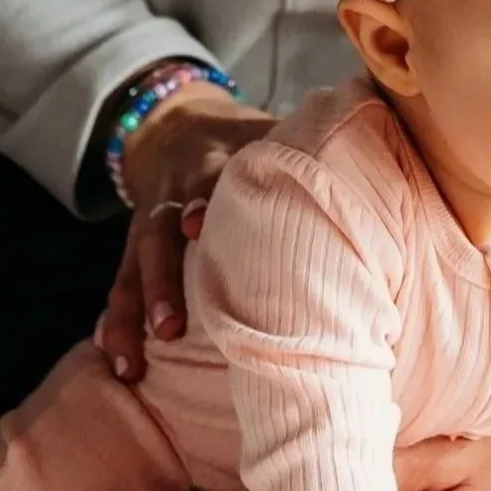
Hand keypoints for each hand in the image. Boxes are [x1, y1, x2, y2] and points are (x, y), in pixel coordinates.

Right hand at [95, 80, 278, 382]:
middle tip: (170, 328)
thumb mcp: (267, 132)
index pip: (204, 179)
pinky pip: (118, 287)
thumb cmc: (244, 142)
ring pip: (132, 269)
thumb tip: (377, 152)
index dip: (201, 199)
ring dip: (133, 316)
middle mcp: (172, 195)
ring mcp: (147, 224)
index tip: (199, 224)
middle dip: (161, 279)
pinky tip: (116, 363)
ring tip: (131, 365)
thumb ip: (307, 146)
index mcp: (211, 162)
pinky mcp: (133, 249)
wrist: (177, 125)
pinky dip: (113, 324)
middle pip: (158, 234)